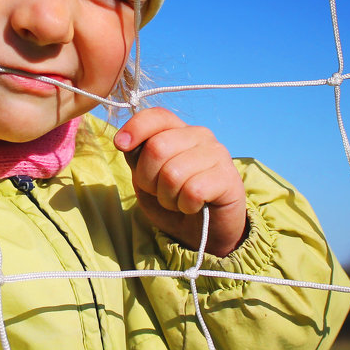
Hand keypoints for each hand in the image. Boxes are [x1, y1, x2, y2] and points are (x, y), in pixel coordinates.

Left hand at [114, 107, 247, 256]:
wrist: (205, 232)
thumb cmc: (174, 202)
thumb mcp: (146, 178)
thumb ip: (136, 157)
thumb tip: (125, 141)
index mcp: (179, 131)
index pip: (157, 116)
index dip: (135, 128)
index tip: (120, 144)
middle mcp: (200, 135)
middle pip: (157, 148)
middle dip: (148, 179)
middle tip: (160, 192)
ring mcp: (217, 154)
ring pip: (173, 173)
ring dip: (168, 197)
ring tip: (178, 200)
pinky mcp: (229, 178)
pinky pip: (193, 191)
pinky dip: (186, 205)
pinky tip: (194, 206)